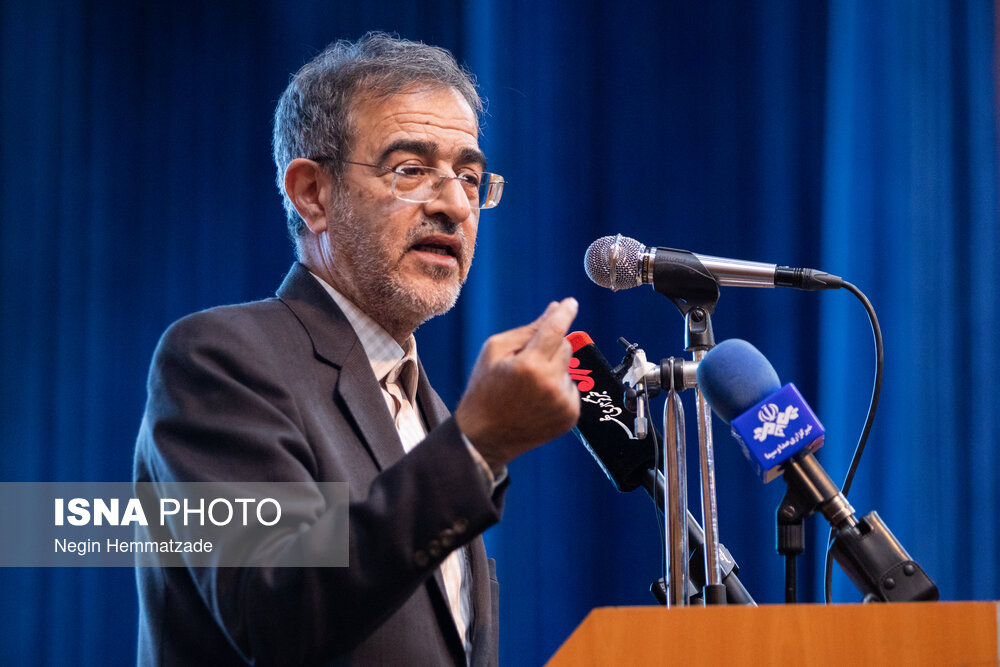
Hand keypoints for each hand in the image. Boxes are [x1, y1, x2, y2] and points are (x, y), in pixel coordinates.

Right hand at [454, 297, 580, 471]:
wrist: (485, 436)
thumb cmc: (485, 390)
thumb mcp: (495, 351)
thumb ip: (528, 330)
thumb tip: (554, 310)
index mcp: (530, 365)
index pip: (556, 329)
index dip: (564, 313)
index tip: (571, 303)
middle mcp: (551, 384)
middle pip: (565, 347)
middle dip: (549, 348)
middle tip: (525, 363)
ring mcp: (563, 403)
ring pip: (568, 368)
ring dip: (553, 370)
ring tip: (528, 388)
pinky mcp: (570, 416)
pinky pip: (571, 388)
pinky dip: (558, 389)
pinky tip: (537, 400)